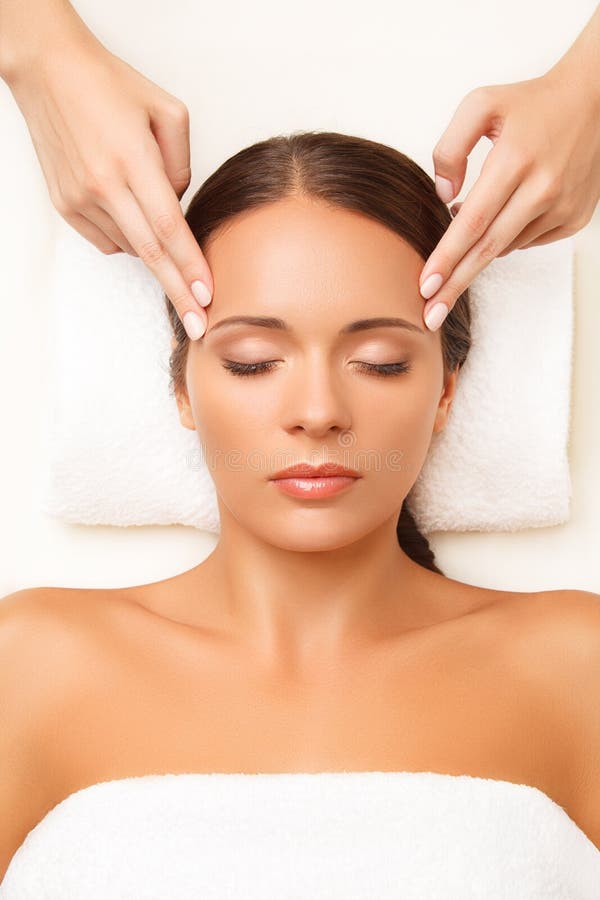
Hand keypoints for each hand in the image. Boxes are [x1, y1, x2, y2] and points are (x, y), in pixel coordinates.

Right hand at [5, 14, 211, 340]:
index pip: (169, 226)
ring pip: (129, 245)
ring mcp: (80, 199)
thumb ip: (182, 164)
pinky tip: (132, 219)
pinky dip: (127, 238)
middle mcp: (103, 185)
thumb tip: (179, 203)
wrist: (49, 71)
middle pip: (150, 252)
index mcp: (132, 159)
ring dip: (154, 254)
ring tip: (169, 248)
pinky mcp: (65, 205)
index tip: (207, 295)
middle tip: (199, 325)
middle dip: (178, 292)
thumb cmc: (110, 85)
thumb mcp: (167, 111)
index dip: (190, 265)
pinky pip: (107, 239)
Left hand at [419, 66, 599, 331]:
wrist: (594, 99)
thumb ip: (450, 147)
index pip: (473, 222)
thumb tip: (445, 197)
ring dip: (479, 249)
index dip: (446, 258)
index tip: (425, 287)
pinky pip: (528, 240)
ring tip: (464, 234)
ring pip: (506, 246)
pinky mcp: (574, 217)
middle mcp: (543, 188)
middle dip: (455, 285)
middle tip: (430, 315)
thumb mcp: (481, 104)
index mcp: (516, 160)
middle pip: (487, 249)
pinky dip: (507, 235)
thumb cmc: (530, 102)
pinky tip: (504, 213)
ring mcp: (562, 206)